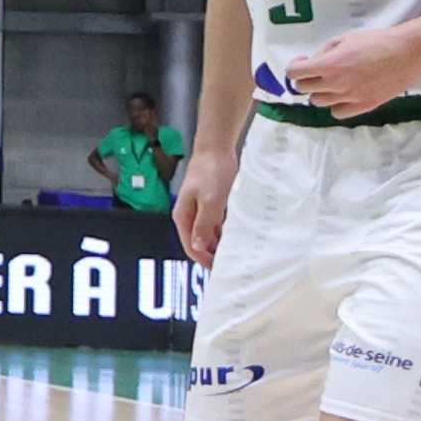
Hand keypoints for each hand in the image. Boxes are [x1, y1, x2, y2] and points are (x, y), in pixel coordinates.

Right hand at [175, 149, 233, 264]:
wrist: (215, 149)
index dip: (204, 260)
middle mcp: (189, 216)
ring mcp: (200, 211)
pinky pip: (216, 225)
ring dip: (220, 245)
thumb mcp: (210, 201)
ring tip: (237, 254)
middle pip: (199, 243)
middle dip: (212, 255)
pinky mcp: (211, 205)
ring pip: (209, 235)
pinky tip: (237, 236)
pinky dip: (225, 233)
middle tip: (232, 266)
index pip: (191, 247)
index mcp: (183, 217)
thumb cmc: (212, 172)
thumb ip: (204, 225)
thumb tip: (198, 247)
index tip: (220, 271)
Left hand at [272, 17, 420, 117]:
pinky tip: (344, 95)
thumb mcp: (345, 39)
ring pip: (319, 102)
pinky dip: (337, 105)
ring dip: (320, 92)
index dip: (295, 67)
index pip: (294, 74)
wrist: (409, 51)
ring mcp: (350, 97)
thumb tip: (314, 62)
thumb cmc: (378, 41)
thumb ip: (325, 53)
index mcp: (329, 65)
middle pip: (304, 89)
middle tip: (317, 71)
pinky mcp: (365, 106)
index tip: (304, 62)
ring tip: (332, 83)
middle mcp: (336, 84)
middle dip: (306, 78)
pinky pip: (338, 113)